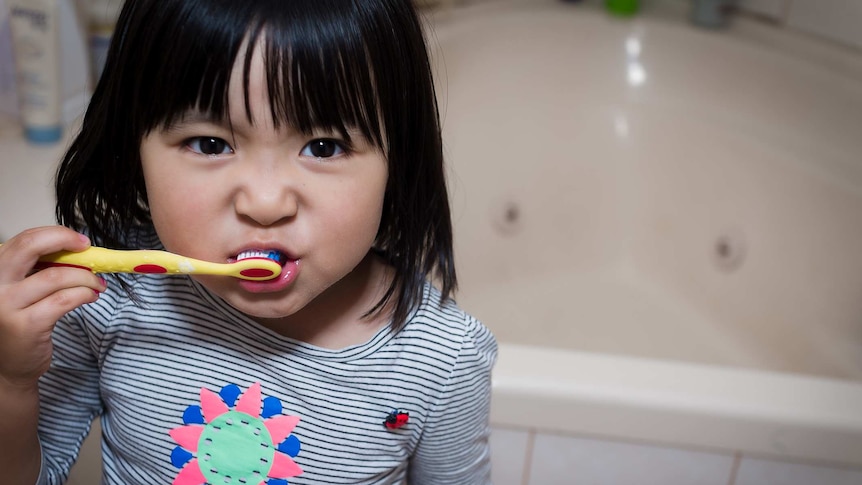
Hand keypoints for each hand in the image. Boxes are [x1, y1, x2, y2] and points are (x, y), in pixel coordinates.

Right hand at [0, 227, 105, 388]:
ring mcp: (6, 305)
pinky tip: (91, 296)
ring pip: (57, 276)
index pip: (22, 240)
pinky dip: (84, 294)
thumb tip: (75, 249)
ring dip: (86, 277)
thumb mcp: (21, 290)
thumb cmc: (18, 323)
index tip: (79, 240)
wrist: (9, 367)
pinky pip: (65, 300)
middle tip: (88, 249)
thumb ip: (38, 269)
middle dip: (65, 241)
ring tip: (97, 283)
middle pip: (30, 247)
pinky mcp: (26, 325)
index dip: (55, 235)